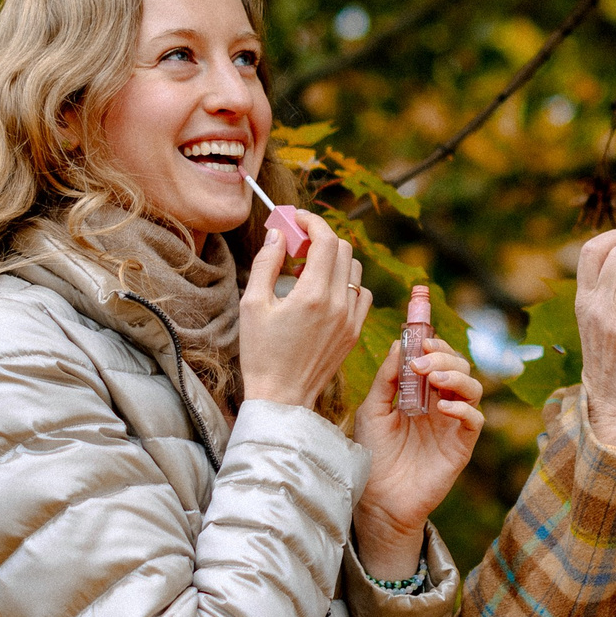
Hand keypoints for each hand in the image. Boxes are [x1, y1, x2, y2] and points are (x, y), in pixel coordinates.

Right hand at [238, 212, 368, 408]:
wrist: (282, 397)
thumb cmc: (261, 353)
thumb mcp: (253, 305)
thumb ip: (267, 263)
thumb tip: (277, 234)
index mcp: (314, 295)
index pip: (326, 240)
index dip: (312, 221)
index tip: (296, 219)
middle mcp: (339, 304)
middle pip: (343, 249)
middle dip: (321, 238)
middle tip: (297, 245)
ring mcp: (351, 319)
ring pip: (356, 270)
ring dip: (335, 260)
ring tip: (308, 271)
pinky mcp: (355, 332)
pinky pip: (362, 294)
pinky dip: (347, 283)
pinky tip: (326, 292)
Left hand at [352, 335, 484, 578]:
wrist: (376, 500)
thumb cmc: (372, 456)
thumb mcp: (372, 410)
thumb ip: (387, 379)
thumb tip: (401, 344)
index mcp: (419, 393)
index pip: (436, 357)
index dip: (433, 340)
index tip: (420, 333)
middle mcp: (439, 404)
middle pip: (458, 367)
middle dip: (443, 356)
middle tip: (422, 361)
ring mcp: (452, 425)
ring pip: (473, 388)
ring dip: (456, 376)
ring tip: (433, 379)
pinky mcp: (461, 446)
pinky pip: (475, 420)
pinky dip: (464, 408)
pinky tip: (443, 408)